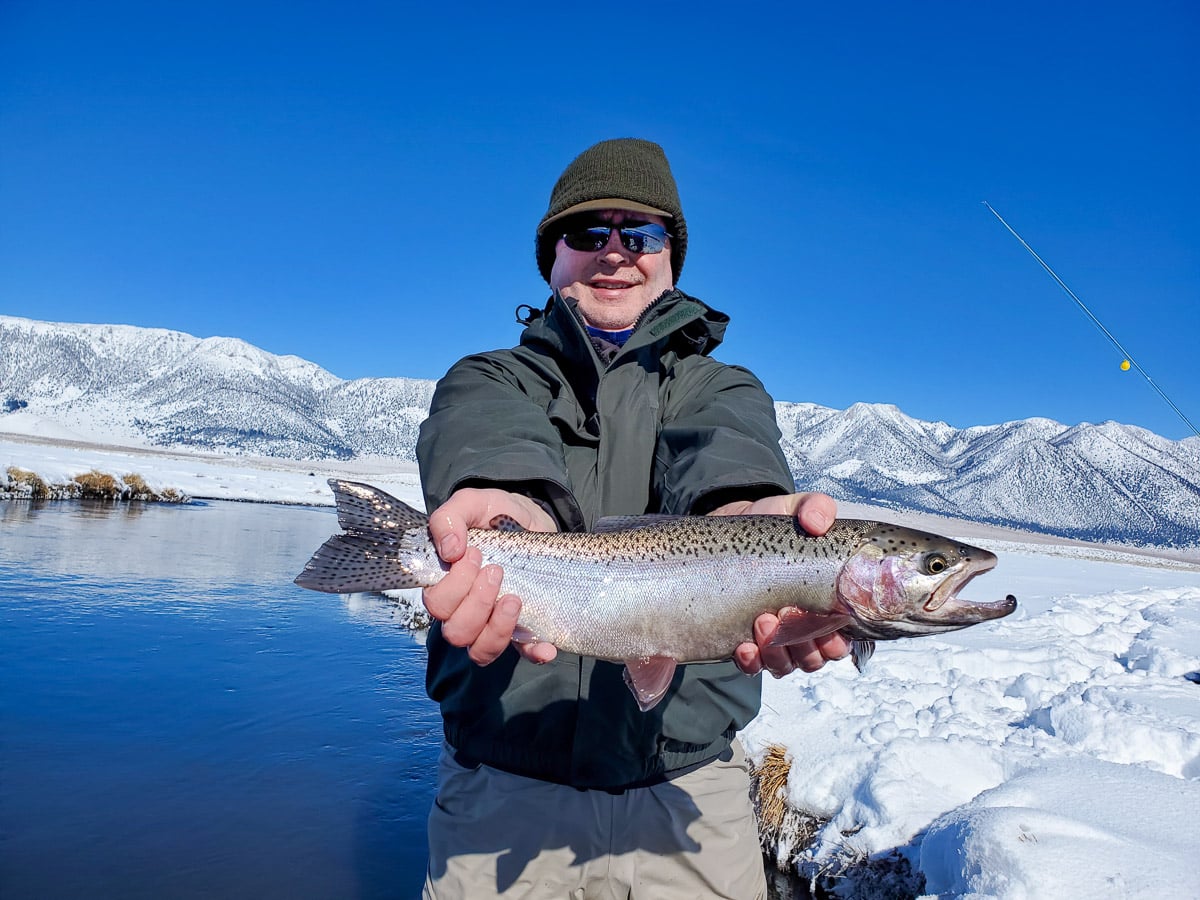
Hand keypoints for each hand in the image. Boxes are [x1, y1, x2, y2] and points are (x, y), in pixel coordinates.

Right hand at [423, 488, 558, 665]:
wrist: (532, 518)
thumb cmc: (496, 514)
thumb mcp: (472, 503)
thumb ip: (450, 517)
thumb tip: (450, 550)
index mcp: (447, 584)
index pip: (437, 605)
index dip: (453, 587)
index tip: (474, 554)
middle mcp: (466, 610)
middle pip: (456, 632)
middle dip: (477, 603)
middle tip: (497, 571)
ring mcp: (493, 622)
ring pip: (481, 650)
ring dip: (497, 628)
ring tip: (515, 598)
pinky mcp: (523, 628)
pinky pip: (524, 653)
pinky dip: (534, 653)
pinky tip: (546, 646)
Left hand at [709, 492, 851, 676]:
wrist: (725, 532)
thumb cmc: (769, 526)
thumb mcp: (794, 509)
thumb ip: (815, 507)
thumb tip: (817, 523)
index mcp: (827, 603)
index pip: (846, 636)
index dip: (838, 637)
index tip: (826, 618)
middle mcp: (806, 627)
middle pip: (818, 657)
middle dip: (806, 644)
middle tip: (785, 612)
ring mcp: (776, 638)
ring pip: (789, 665)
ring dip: (779, 652)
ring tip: (762, 620)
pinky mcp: (745, 642)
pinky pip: (754, 667)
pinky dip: (752, 662)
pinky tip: (744, 646)